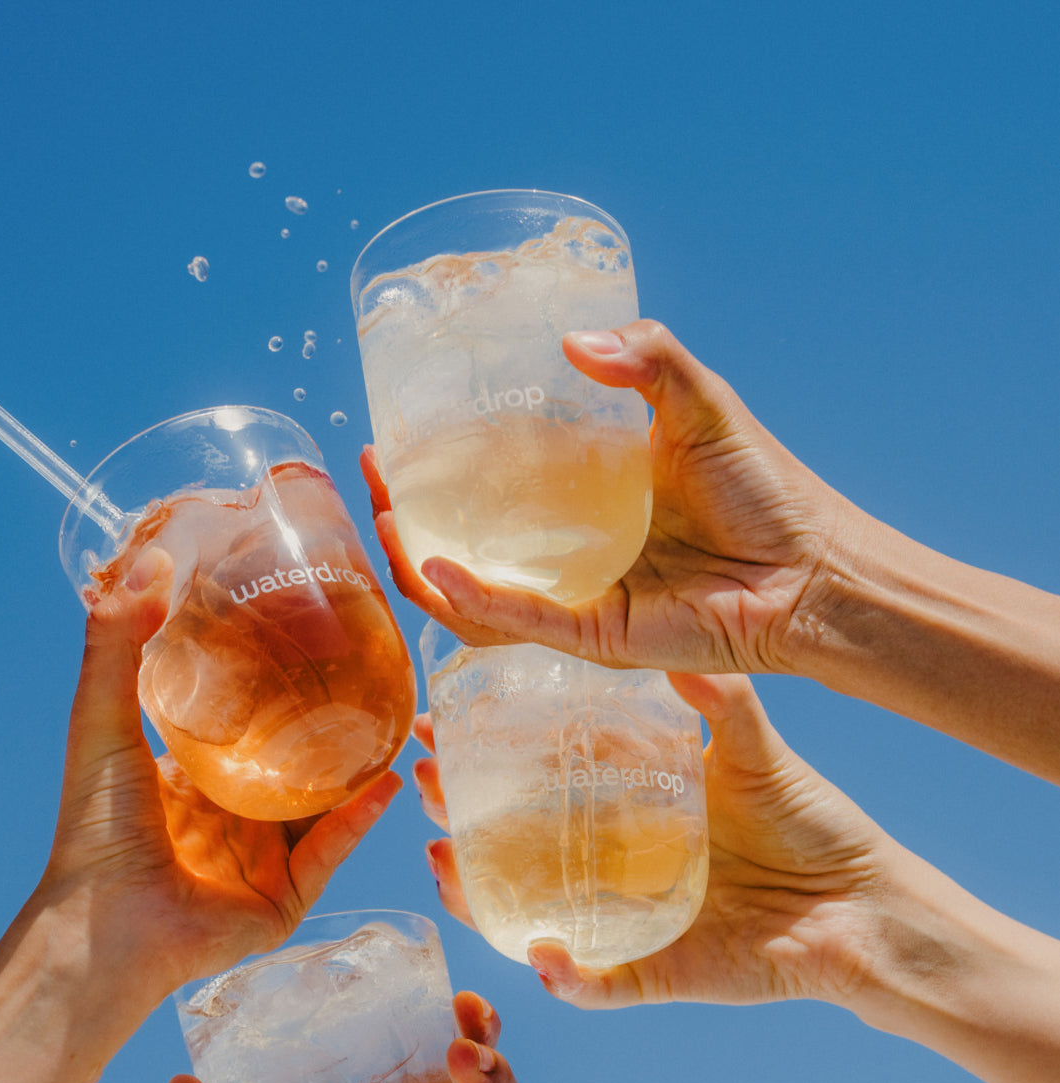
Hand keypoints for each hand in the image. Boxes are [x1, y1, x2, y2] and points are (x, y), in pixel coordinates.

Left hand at [39, 546, 400, 1009]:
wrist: (105, 924)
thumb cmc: (95, 828)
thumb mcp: (103, 719)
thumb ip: (119, 643)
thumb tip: (151, 560)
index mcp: (193, 779)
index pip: (244, 722)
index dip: (275, 682)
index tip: (309, 634)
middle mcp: (232, 817)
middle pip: (294, 762)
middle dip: (332, 725)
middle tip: (370, 673)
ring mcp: (263, 860)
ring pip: (324, 805)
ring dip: (359, 769)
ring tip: (396, 720)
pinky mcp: (286, 898)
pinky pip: (331, 850)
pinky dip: (359, 819)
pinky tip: (388, 781)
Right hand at [360, 320, 854, 674]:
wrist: (811, 567)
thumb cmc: (766, 490)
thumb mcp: (700, 402)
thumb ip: (647, 358)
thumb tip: (574, 344)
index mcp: (588, 499)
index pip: (494, 482)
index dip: (440, 463)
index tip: (396, 434)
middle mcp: (572, 552)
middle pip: (468, 540)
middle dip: (408, 515)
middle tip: (372, 476)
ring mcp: (576, 598)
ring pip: (475, 593)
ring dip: (421, 562)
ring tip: (384, 522)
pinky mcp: (593, 637)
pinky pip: (517, 622)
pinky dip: (471, 600)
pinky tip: (432, 566)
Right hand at [414, 674, 889, 1009]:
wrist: (864, 906)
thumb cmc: (814, 825)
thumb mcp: (759, 754)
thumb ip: (721, 705)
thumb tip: (676, 652)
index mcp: (632, 807)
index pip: (540, 775)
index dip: (484, 751)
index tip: (438, 721)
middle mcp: (616, 863)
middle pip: (516, 843)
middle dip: (459, 816)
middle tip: (422, 782)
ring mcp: (629, 919)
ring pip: (533, 914)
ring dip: (482, 897)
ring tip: (443, 861)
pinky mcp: (657, 972)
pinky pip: (600, 983)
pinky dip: (571, 978)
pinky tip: (544, 955)